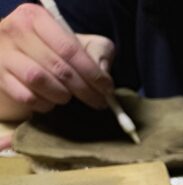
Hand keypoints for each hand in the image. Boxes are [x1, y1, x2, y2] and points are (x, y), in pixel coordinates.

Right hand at [0, 4, 113, 121]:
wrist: (19, 59)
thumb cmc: (54, 50)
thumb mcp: (80, 42)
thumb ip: (97, 51)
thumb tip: (103, 73)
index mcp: (36, 17)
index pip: (69, 48)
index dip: (92, 72)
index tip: (107, 88)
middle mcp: (15, 31)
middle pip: (58, 67)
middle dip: (84, 89)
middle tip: (97, 101)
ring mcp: (4, 54)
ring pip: (40, 81)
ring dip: (62, 95)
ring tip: (69, 96)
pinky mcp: (0, 77)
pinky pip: (27, 97)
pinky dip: (44, 103)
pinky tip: (50, 100)